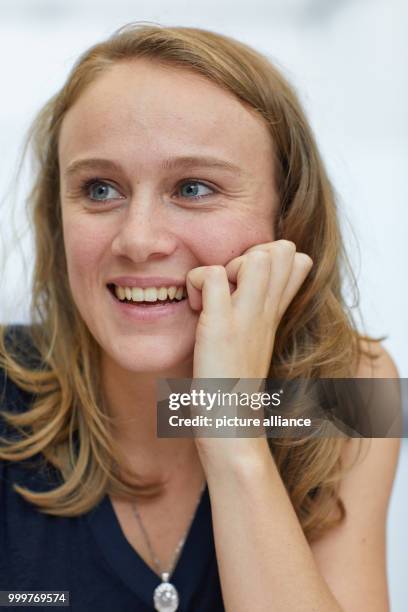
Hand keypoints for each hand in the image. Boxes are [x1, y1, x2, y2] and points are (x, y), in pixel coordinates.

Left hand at [186, 240, 312, 378]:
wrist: (230, 426)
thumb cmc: (233, 386)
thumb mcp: (255, 342)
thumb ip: (258, 315)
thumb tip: (248, 295)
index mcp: (275, 314)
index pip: (299, 260)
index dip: (269, 258)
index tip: (244, 284)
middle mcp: (267, 312)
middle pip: (284, 249)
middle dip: (251, 254)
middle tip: (229, 286)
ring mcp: (246, 318)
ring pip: (258, 256)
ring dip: (229, 265)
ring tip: (215, 295)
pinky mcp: (221, 326)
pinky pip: (213, 276)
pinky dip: (197, 282)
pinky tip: (195, 308)